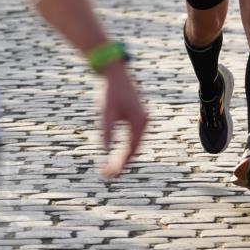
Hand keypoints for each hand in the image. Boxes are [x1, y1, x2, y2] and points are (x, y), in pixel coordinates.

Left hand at [100, 62, 147, 178]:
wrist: (115, 74)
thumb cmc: (110, 91)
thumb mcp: (106, 112)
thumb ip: (107, 130)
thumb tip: (105, 150)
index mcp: (139, 122)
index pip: (130, 150)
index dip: (119, 164)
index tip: (108, 174)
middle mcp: (145, 122)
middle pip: (134, 150)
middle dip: (122, 164)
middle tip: (108, 176)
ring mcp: (143, 120)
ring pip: (135, 145)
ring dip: (124, 157)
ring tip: (111, 169)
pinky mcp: (138, 117)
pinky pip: (134, 138)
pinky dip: (126, 148)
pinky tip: (117, 155)